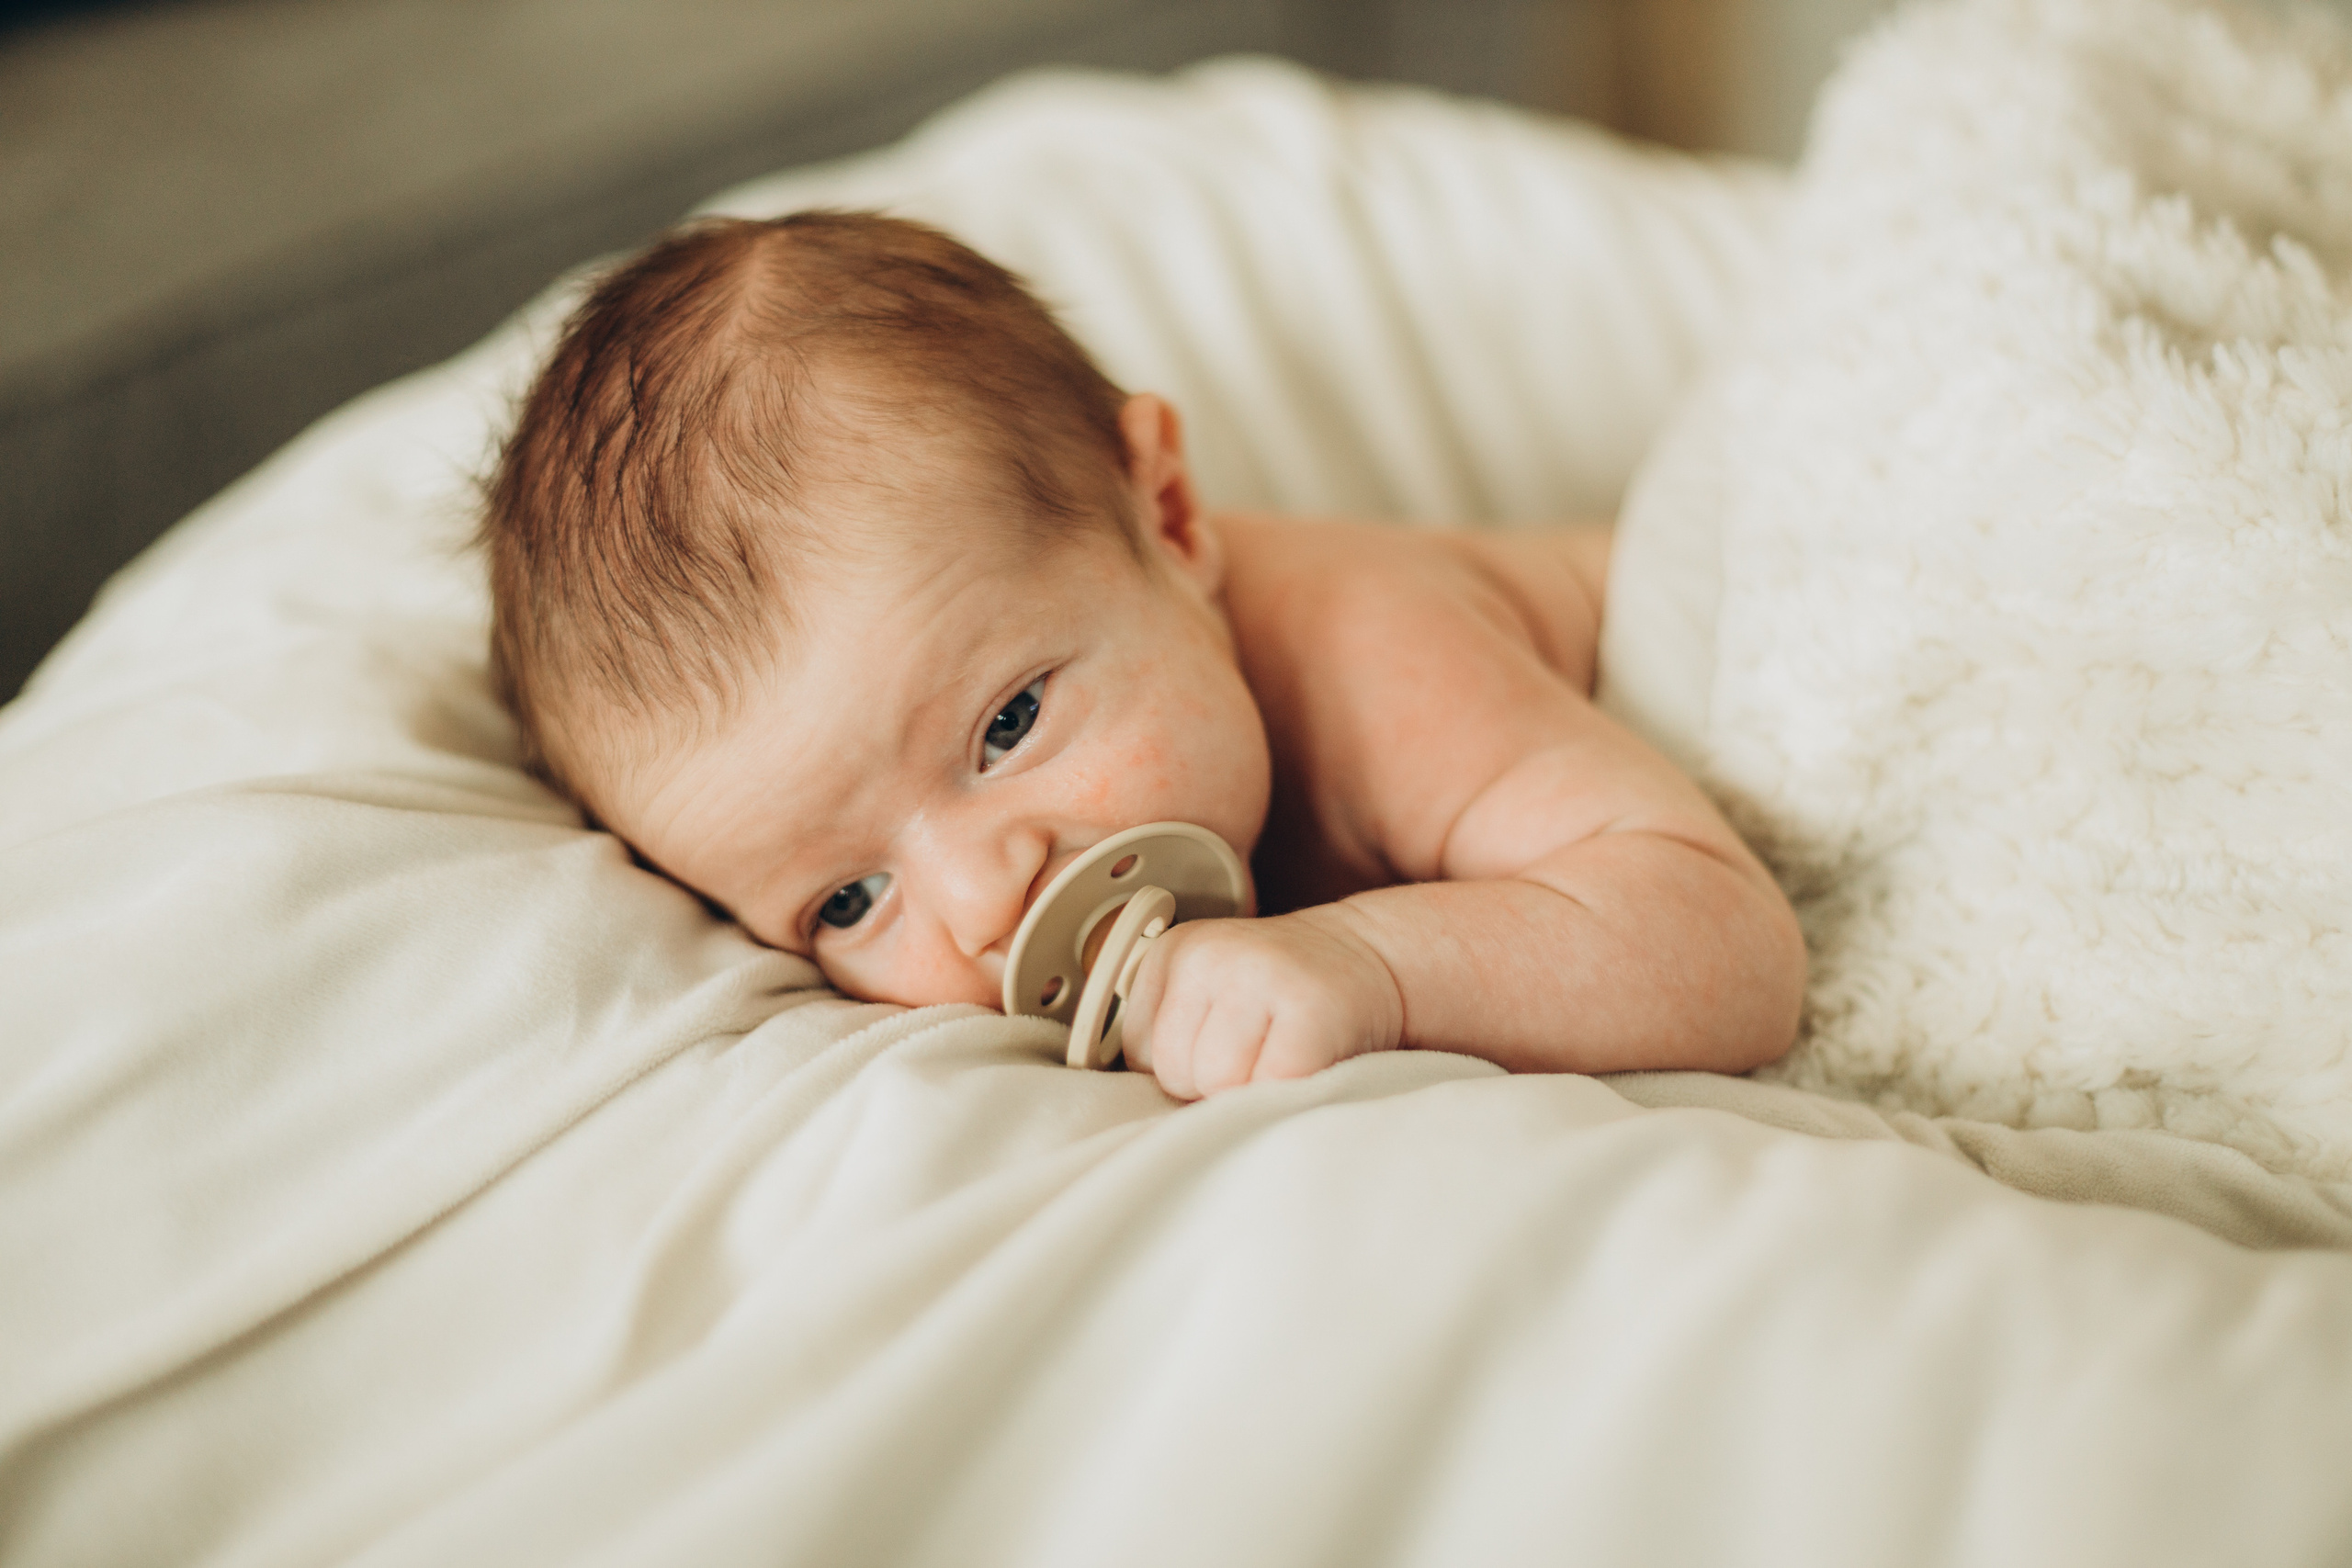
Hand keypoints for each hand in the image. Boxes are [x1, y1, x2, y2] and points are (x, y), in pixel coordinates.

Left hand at [1119, 906, 1405, 1099]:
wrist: (1371, 961)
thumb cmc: (1279, 1003)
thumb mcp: (1207, 1000)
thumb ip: (1164, 1038)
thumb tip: (1130, 1113)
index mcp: (1170, 951)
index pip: (1136, 1053)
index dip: (1182, 1067)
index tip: (1227, 1041)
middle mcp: (1207, 953)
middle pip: (1174, 1072)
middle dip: (1214, 1082)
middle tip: (1261, 1048)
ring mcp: (1258, 973)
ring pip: (1216, 1085)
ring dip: (1252, 1089)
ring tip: (1282, 1052)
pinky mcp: (1308, 1007)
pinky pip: (1272, 1089)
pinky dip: (1292, 1092)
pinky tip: (1310, 1059)